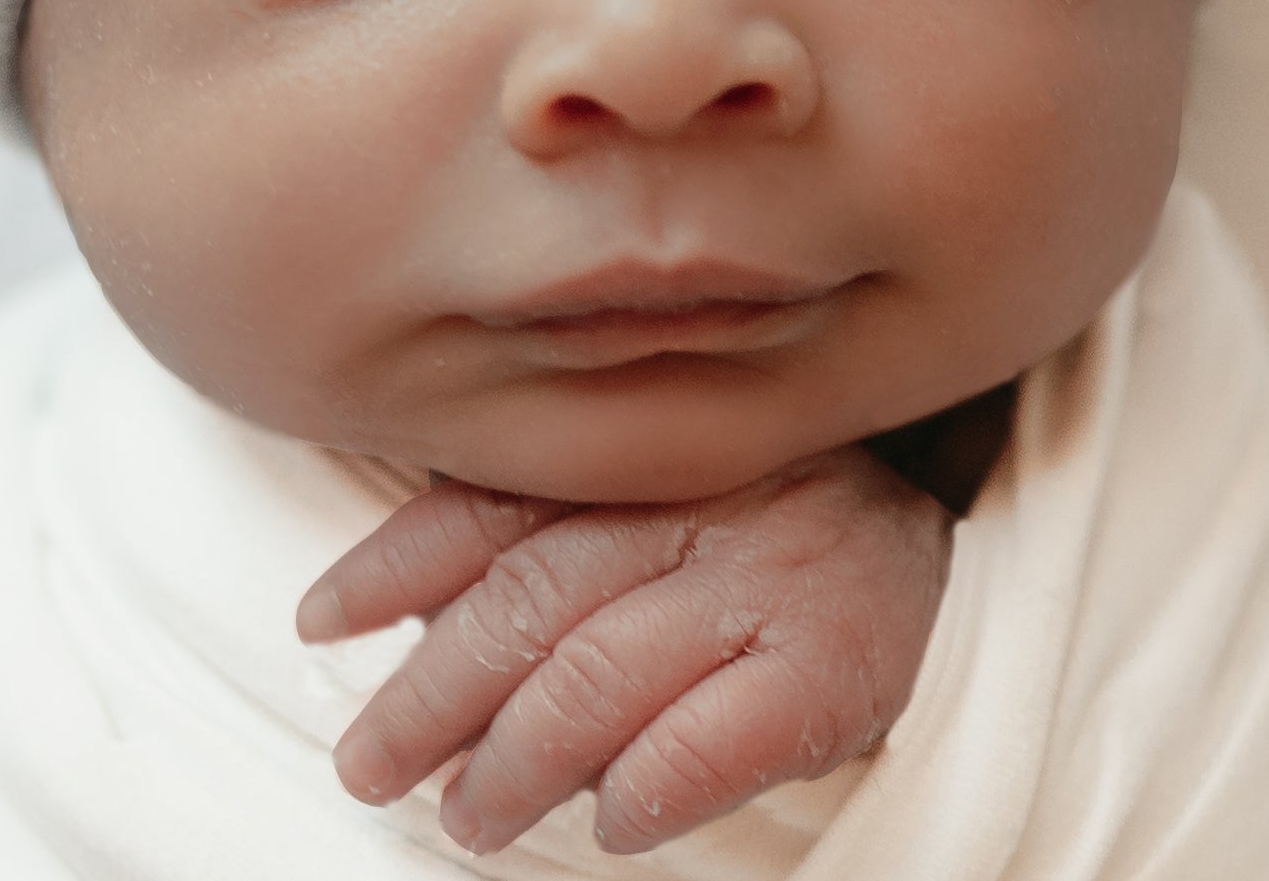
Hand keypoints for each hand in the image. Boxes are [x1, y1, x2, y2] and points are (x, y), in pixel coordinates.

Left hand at [296, 448, 952, 856]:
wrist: (948, 554)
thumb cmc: (769, 522)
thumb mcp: (658, 483)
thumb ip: (555, 510)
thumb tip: (399, 600)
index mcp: (646, 445)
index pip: (492, 501)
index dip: (394, 562)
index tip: (320, 620)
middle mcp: (701, 498)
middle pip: (527, 599)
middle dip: (427, 693)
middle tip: (368, 762)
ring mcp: (770, 578)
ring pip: (596, 678)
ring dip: (510, 764)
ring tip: (462, 816)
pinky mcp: (835, 668)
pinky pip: (713, 743)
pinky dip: (644, 790)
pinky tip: (608, 822)